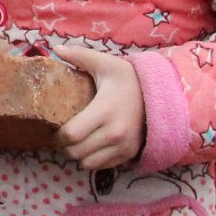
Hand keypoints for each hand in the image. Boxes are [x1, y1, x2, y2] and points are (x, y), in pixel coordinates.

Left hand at [52, 44, 145, 170]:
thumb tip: (56, 48)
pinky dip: (92, 159)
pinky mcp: (130, 153)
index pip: (71, 135)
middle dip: (64, 147)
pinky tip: (91, 147)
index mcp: (104, 111)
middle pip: (76, 152)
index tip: (54, 128)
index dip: (57, 135)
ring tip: (75, 143)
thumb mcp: (105, 63)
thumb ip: (79, 55)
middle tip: (61, 137)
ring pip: (88, 163)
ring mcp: (123, 146)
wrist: (161, 94)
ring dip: (77, 155)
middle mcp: (114, 133)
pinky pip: (102, 166)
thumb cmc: (128, 78)